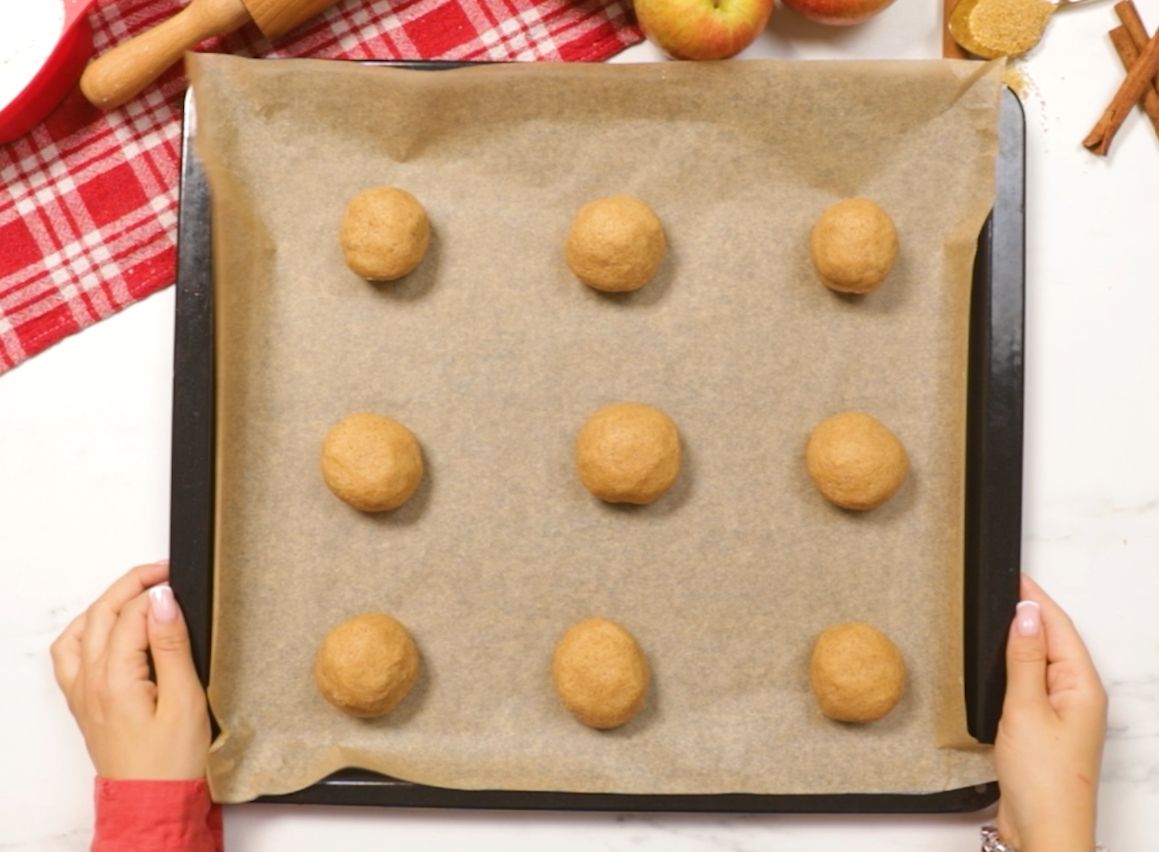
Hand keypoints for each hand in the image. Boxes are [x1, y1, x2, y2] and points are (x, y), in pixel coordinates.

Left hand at [50, 561, 209, 779]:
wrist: (153, 801)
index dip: (156, 591)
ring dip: (106, 604)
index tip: (179, 579)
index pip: (131, 615)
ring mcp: (82, 692)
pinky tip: (104, 629)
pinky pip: (70, 654)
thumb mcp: (186, 700)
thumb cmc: (172, 760)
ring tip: (136, 594)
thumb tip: (163, 602)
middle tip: (162, 572)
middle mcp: (90, 682)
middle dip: (130, 586)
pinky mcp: (84, 702)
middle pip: (101, 614)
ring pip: (81, 630)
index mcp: (115, 679)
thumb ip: (171, 646)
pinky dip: (85, 631)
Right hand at [995, 574, 1106, 851]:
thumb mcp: (1025, 708)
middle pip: (1056, 641)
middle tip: (1006, 586)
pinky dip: (1018, 667)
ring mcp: (1064, 714)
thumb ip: (1025, 658)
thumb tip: (1026, 613)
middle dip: (1033, 612)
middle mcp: (1078, 697)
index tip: (1014, 575)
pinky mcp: (1047, 730)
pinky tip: (1003, 666)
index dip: (1036, 599)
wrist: (1045, 830)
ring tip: (1002, 616)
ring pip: (1045, 662)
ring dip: (1026, 639)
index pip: (1059, 627)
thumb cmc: (1044, 779)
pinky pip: (1035, 684)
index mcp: (1082, 686)